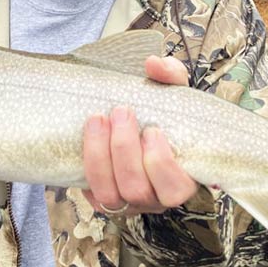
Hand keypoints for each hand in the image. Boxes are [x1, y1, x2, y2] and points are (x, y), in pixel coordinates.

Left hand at [82, 56, 198, 216]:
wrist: (139, 123)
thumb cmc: (164, 115)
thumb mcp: (174, 93)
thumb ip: (170, 75)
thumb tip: (153, 63)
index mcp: (181, 179)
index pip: (176, 190)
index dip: (161, 164)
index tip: (152, 130)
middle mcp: (154, 199)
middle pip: (137, 189)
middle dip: (124, 150)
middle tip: (120, 112)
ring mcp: (127, 203)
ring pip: (109, 195)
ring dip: (99, 156)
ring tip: (97, 120)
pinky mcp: (102, 199)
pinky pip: (89, 193)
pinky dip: (86, 166)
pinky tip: (87, 137)